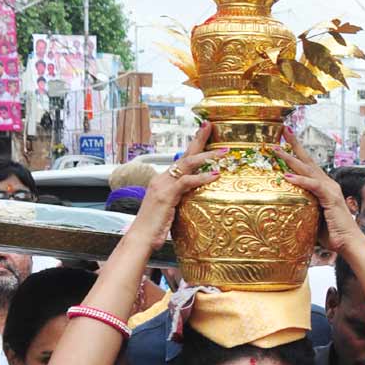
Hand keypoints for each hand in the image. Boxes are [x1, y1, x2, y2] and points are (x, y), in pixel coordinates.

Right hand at [129, 122, 224, 249]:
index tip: (205, 132)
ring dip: (207, 156)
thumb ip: (183, 198)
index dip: (194, 146)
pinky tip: (215, 175)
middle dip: (199, 139)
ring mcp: (163, 185)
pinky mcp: (166, 195)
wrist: (141, 238)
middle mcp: (162, 178)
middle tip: (211, 126)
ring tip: (224, 152)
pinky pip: (186, 182)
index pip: (181, 158)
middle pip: (184, 154)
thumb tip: (197, 196)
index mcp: (164, 180)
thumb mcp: (173, 208)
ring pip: (187, 164)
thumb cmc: (156, 226)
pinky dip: (201, 177)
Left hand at [274, 128, 360, 253]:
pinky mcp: (331, 198)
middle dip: (295, 145)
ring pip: (308, 170)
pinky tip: (287, 176)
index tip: (283, 142)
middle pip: (308, 161)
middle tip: (283, 130)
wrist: (349, 243)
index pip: (308, 167)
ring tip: (277, 149)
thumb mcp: (312, 217)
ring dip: (291, 158)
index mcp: (324, 187)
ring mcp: (330, 190)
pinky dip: (300, 181)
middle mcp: (328, 184)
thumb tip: (286, 207)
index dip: (296, 154)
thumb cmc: (331, 234)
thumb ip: (303, 208)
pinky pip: (313, 186)